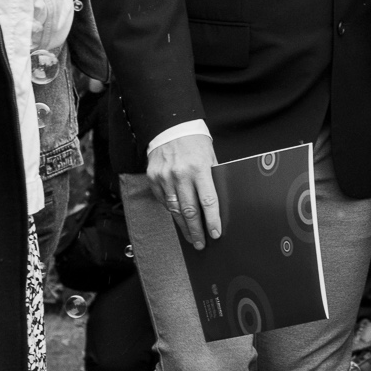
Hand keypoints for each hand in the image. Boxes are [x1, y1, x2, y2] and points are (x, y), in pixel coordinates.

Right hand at [148, 133, 221, 248]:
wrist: (170, 127)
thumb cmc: (195, 142)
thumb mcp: (210, 157)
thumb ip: (212, 179)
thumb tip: (216, 204)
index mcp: (199, 168)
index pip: (208, 201)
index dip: (212, 220)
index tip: (215, 233)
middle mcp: (180, 174)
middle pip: (190, 211)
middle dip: (197, 230)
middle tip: (201, 243)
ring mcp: (164, 177)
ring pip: (175, 210)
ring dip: (184, 226)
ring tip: (191, 237)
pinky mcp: (153, 178)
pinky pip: (164, 201)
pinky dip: (171, 211)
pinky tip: (178, 217)